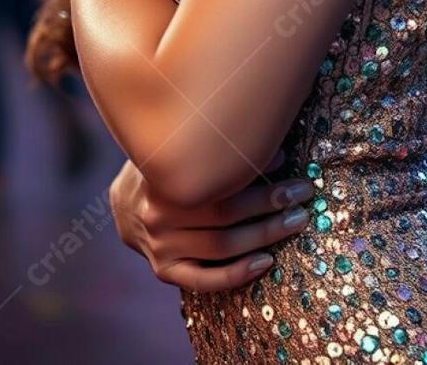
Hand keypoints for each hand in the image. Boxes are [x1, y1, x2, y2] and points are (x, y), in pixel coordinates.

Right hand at [108, 148, 314, 292]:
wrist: (123, 201)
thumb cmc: (163, 164)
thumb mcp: (181, 145)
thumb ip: (218, 150)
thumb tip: (276, 154)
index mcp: (161, 180)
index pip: (219, 185)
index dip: (257, 177)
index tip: (290, 166)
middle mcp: (158, 217)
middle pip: (225, 217)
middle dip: (270, 205)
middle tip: (303, 194)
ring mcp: (160, 248)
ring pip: (221, 247)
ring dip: (264, 236)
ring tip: (296, 221)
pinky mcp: (164, 271)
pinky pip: (204, 281)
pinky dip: (237, 274)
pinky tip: (266, 262)